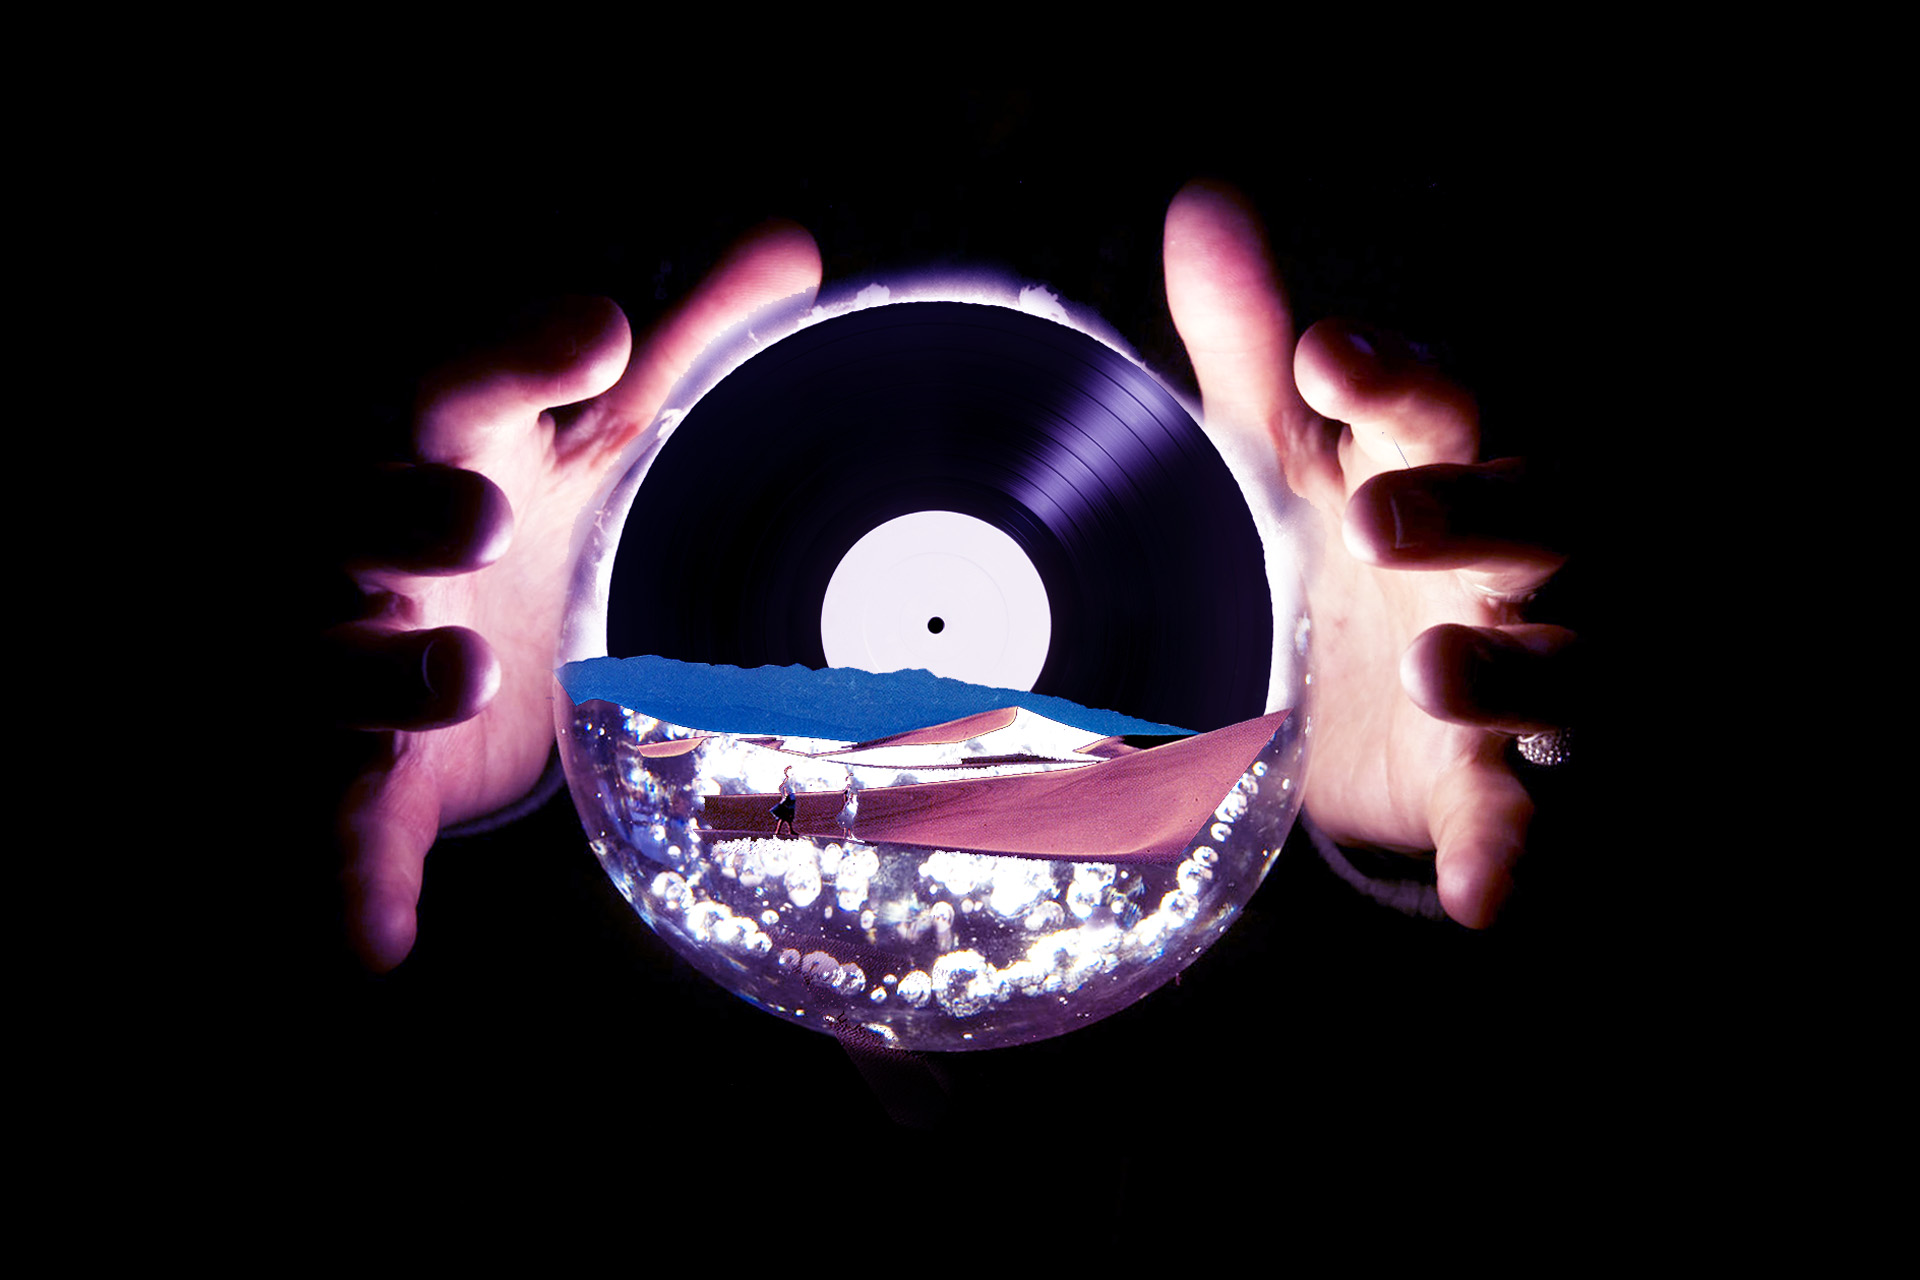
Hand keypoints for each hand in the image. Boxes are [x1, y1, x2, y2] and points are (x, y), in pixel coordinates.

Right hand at [325, 222, 822, 969]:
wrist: (439, 654)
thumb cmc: (517, 525)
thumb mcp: (599, 443)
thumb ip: (687, 356)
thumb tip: (790, 248)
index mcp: (456, 455)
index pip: (464, 386)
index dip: (517, 358)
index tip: (599, 331)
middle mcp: (386, 551)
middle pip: (362, 510)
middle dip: (409, 502)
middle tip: (484, 505)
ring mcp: (357, 665)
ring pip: (335, 664)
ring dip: (385, 671)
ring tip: (458, 669)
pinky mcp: (361, 779)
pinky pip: (337, 831)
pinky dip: (353, 883)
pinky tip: (376, 942)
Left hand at [1163, 181, 1575, 926]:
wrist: (1348, 682)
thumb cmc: (1324, 533)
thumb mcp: (1279, 445)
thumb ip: (1249, 343)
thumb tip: (1205, 204)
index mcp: (1431, 464)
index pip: (1439, 403)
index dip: (1394, 381)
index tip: (1327, 359)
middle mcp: (1494, 559)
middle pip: (1527, 521)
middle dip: (1466, 513)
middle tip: (1378, 517)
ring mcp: (1511, 670)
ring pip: (1557, 664)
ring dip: (1508, 669)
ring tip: (1433, 666)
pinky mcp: (1497, 782)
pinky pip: (1524, 818)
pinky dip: (1513, 854)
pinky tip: (1487, 897)